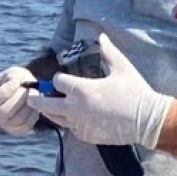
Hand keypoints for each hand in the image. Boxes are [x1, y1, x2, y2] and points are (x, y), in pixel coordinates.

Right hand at [0, 66, 37, 135]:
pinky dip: (33, 115)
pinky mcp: (16, 130)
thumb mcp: (14, 73)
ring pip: (17, 119)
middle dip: (19, 98)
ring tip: (33, 95)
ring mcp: (4, 124)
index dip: (5, 91)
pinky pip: (26, 125)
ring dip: (28, 106)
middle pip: (4, 112)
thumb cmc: (17, 81)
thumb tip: (17, 84)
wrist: (26, 91)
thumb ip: (14, 77)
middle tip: (27, 89)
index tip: (16, 82)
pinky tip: (34, 106)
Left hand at [26, 34, 171, 148]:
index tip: (60, 79)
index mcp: (82, 90)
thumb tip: (101, 38)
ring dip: (50, 111)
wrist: (146, 121)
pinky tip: (72, 117)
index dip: (58, 79)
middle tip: (30, 96)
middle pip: (45, 104)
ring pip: (55, 118)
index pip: (57, 82)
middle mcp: (76, 109)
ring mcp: (78, 124)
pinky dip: (69, 122)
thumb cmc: (135, 92)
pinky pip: (70, 128)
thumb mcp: (121, 68)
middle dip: (36, 99)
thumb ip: (108, 52)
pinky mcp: (85, 135)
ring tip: (47, 106)